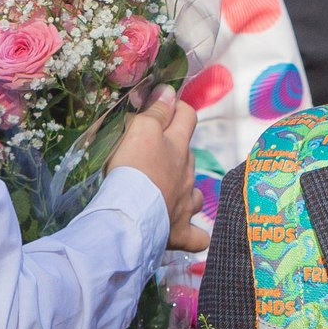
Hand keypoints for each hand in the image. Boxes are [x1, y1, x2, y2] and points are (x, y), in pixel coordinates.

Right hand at [108, 89, 209, 251]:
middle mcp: (187, 174)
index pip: (187, 117)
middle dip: (175, 150)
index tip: (167, 106)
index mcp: (177, 147)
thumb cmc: (133, 168)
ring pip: (195, 194)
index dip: (179, 108)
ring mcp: (186, 203)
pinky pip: (197, 236)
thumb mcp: (141, 131)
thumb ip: (156, 112)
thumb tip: (170, 92)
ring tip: (168, 191)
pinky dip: (196, 234)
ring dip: (186, 190)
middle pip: (187, 155)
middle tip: (150, 152)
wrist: (130, 214)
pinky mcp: (180, 231)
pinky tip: (191, 232)